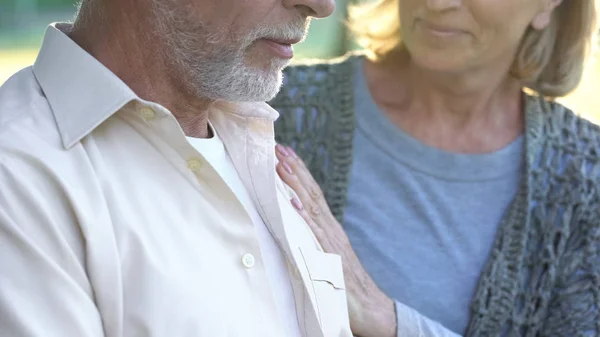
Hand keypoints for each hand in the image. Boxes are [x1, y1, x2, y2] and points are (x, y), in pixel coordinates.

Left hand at [275, 144, 396, 336]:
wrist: (371, 308)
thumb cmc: (344, 285)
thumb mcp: (324, 256)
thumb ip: (310, 240)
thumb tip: (290, 223)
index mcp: (328, 228)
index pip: (312, 194)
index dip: (298, 172)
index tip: (283, 152)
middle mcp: (330, 230)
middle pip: (311, 193)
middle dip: (294, 169)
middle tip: (277, 147)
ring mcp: (332, 242)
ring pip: (312, 207)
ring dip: (295, 184)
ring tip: (281, 164)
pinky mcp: (331, 258)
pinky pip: (316, 235)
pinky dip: (305, 218)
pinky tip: (294, 204)